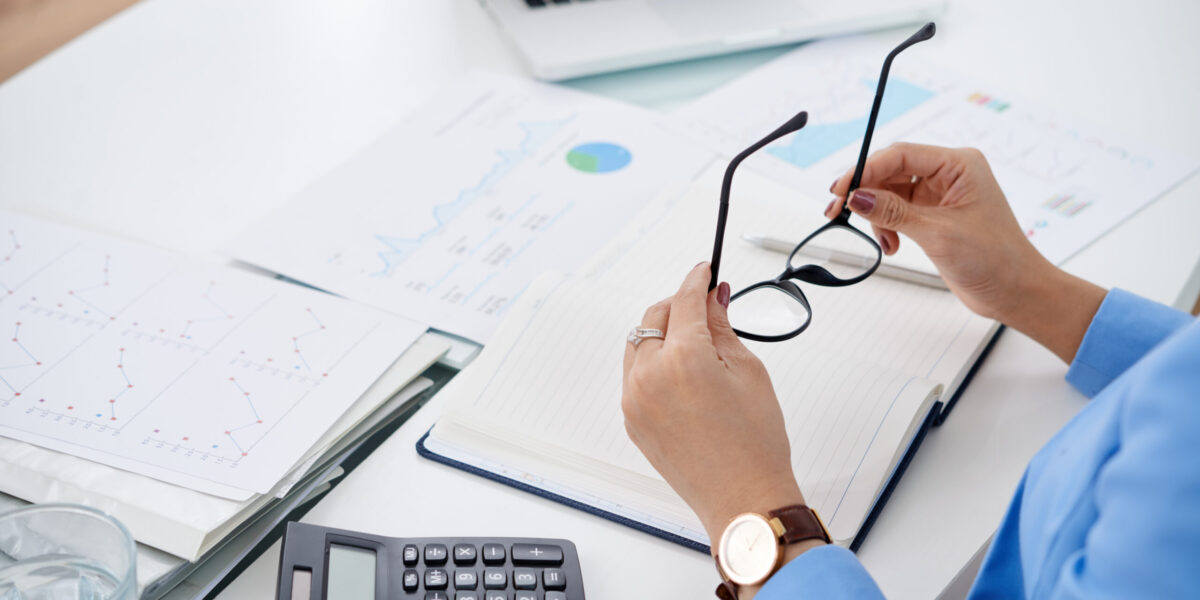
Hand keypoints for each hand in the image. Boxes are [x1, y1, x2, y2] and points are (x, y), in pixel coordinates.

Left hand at [620, 262, 805, 544]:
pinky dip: (653, 363)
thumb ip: (723, 328)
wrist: (742, 499)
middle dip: (677, 306)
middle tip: (706, 307)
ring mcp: (634, 400)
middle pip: (653, 318)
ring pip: (639, 345)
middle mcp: (649, 376)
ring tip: (695, 342)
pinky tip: (682, 373)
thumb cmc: (755, 444)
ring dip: (661, 333)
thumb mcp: (748, 371)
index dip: (697, 281)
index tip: (705, 271)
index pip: (683, 301)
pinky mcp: (632, 420)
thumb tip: (713, 298)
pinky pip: (635, 376)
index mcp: (682, 358)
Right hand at [829, 143, 1104, 362]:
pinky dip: (887, 227)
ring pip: (890, 193)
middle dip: (866, 193)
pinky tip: (892, 245)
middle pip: (891, 171)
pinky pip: (897, 211)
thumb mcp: (938, 233)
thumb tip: (857, 197)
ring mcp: (941, 195)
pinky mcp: (934, 215)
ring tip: (884, 241)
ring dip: (878, 216)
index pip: (901, 155)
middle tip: (839, 212)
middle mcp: (950, 174)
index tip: (841, 190)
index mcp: (959, 164)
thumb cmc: (996, 259)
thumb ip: (893, 212)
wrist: (1016, 291)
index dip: (866, 169)